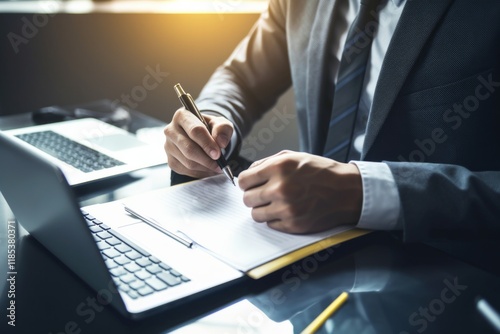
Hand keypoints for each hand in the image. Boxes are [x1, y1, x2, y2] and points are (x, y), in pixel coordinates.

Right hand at [164, 108, 233, 178]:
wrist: (202, 137)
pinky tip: (208, 169)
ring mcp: (168, 146)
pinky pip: (186, 171)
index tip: (218, 154)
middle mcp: (171, 130)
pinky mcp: (170, 160)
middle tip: (219, 164)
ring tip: (217, 166)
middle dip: (207, 159)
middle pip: (189, 149)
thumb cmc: (210, 129)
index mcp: (182, 116)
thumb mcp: (220, 124)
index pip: (195, 131)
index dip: (207, 144)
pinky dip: (200, 173)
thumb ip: (223, 129)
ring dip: (205, 167)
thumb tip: (221, 142)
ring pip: (188, 162)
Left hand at [238, 150, 362, 233]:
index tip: (252, 184)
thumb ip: (267, 162)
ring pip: (255, 215)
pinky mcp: (293, 225)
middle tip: (265, 194)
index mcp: (278, 168)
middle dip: (253, 196)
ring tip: (276, 203)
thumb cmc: (320, 172)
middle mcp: (280, 188)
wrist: (346, 191)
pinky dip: (276, 219)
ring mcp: (286, 209)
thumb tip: (249, 173)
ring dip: (263, 209)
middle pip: (247, 199)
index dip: (247, 182)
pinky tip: (288, 210)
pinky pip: (270, 224)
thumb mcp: (294, 156)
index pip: (243, 180)